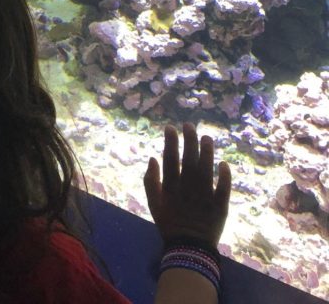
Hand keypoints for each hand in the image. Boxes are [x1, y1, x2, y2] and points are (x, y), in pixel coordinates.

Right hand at [144, 123, 230, 246]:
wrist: (188, 249)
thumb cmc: (169, 224)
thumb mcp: (153, 204)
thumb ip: (150, 181)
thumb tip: (152, 158)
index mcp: (172, 187)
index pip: (171, 158)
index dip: (171, 141)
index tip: (171, 127)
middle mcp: (188, 188)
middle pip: (190, 159)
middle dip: (190, 140)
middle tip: (190, 126)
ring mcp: (205, 196)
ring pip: (207, 169)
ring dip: (207, 152)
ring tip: (207, 138)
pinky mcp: (220, 206)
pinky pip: (224, 188)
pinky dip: (225, 176)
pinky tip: (224, 163)